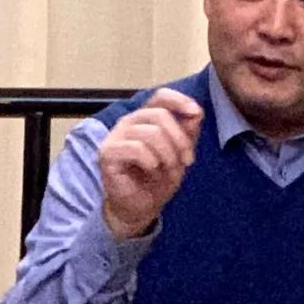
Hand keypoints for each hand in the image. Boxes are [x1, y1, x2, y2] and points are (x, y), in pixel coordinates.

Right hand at [98, 87, 203, 239]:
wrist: (141, 207)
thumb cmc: (159, 178)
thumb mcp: (181, 153)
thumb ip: (188, 131)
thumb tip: (196, 112)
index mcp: (146, 118)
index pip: (160, 96)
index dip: (179, 100)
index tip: (195, 113)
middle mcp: (129, 122)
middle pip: (160, 115)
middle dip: (180, 140)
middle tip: (187, 161)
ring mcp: (115, 136)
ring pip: (150, 133)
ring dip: (167, 155)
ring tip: (168, 170)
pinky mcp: (108, 154)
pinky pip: (136, 149)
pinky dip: (151, 162)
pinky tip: (152, 171)